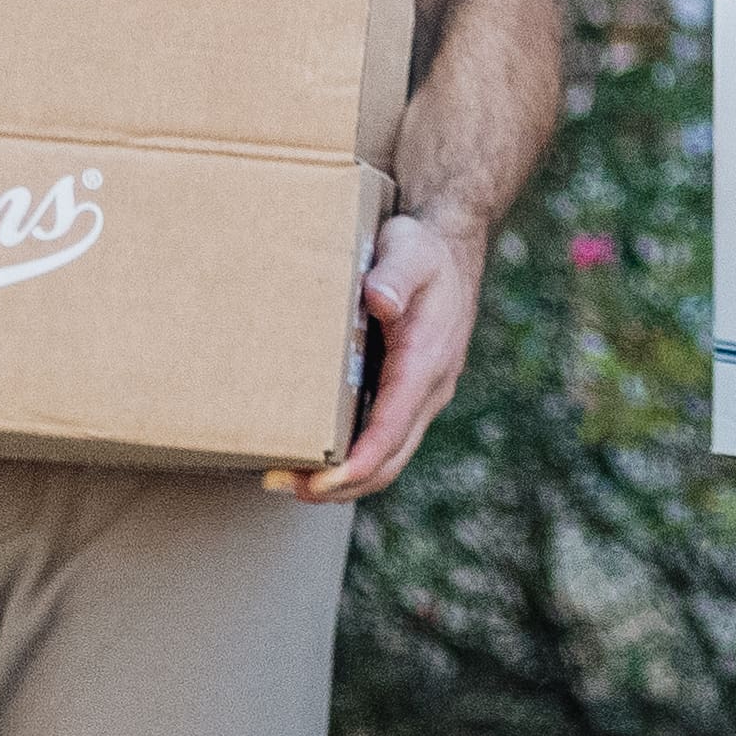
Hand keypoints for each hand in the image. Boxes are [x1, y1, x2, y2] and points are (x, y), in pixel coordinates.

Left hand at [275, 213, 475, 504]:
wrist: (451, 250)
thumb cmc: (422, 251)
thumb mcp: (410, 250)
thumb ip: (395, 274)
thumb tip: (379, 300)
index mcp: (427, 361)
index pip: (393, 428)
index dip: (358, 462)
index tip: (321, 482)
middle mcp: (429, 389)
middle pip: (389, 460)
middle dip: (340, 484)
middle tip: (285, 485)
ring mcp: (421, 397)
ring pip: (387, 458)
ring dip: (342, 481)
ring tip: (289, 481)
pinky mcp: (408, 396)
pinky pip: (383, 441)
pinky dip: (351, 461)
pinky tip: (315, 457)